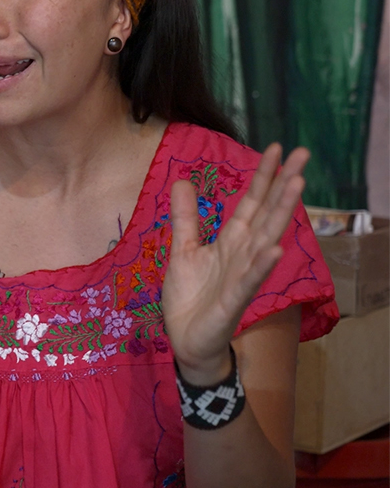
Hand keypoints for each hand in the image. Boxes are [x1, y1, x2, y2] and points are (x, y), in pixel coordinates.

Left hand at [161, 144, 308, 384]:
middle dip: (284, 184)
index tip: (276, 147)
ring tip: (297, 184)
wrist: (187, 340)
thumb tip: (183, 182)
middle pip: (268, 213)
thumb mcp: (183, 250)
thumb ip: (186, 218)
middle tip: (303, 153)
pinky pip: (250, 280)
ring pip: (267, 239)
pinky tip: (274, 249)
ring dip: (281, 213)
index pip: (251, 202)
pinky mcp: (235, 301)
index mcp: (231, 241)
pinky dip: (262, 266)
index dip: (263, 176)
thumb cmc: (191, 297)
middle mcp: (243, 254)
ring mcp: (242, 276)